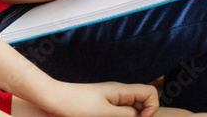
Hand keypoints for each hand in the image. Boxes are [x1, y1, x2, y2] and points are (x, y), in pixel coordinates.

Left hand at [20, 80, 158, 116]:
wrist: (54, 100)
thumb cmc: (76, 104)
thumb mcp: (104, 113)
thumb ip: (125, 114)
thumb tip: (139, 116)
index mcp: (121, 91)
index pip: (150, 92)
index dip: (151, 107)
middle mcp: (119, 93)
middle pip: (142, 101)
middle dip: (141, 114)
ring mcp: (111, 100)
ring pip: (130, 109)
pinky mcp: (102, 107)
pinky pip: (119, 112)